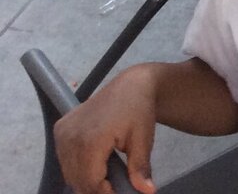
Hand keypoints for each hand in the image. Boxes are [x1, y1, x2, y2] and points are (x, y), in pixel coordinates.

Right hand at [55, 66, 160, 193]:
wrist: (131, 85)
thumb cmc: (139, 110)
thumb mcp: (143, 139)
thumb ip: (140, 168)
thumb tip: (147, 191)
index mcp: (91, 140)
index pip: (90, 182)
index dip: (105, 192)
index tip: (120, 191)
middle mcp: (70, 137)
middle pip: (77, 180)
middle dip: (96, 188)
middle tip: (116, 185)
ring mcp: (62, 133)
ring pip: (69, 172)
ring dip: (86, 179)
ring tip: (108, 175)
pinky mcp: (60, 129)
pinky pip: (65, 160)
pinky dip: (78, 168)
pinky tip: (96, 164)